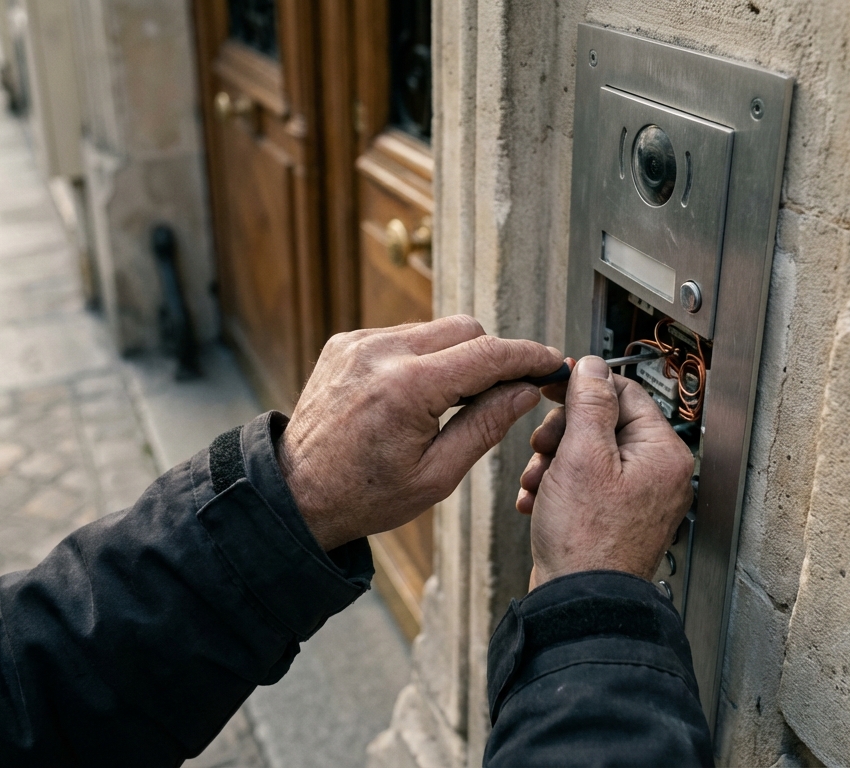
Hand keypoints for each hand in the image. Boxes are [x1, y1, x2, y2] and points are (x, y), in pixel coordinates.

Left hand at [278, 316, 563, 550]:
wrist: (297, 493)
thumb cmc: (365, 496)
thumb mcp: (437, 476)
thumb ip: (486, 425)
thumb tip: (525, 390)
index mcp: (408, 389)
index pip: (488, 354)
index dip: (528, 356)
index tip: (552, 362)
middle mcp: (382, 353)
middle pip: (466, 329)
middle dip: (492, 356)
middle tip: (505, 391)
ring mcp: (359, 343)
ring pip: (435, 329)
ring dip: (456, 356)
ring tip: (454, 401)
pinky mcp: (346, 342)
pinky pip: (403, 336)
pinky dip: (422, 357)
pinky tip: (417, 395)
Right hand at [517, 356, 693, 588]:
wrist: (578, 603)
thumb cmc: (586, 539)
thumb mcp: (582, 456)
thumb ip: (589, 403)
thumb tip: (592, 366)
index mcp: (663, 453)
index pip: (624, 394)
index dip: (582, 390)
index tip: (551, 390)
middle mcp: (658, 474)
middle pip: (604, 423)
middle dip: (563, 434)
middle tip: (542, 449)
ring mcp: (638, 498)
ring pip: (588, 454)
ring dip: (553, 462)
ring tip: (537, 483)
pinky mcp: (615, 518)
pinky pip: (585, 485)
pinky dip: (557, 488)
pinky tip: (537, 501)